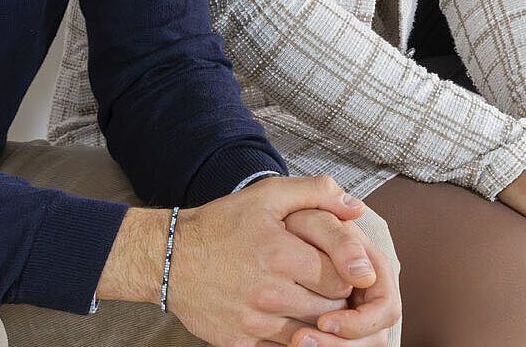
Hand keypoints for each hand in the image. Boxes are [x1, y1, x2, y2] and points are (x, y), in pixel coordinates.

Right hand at [158, 175, 368, 346]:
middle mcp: (270, 293)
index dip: (347, 272)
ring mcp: (254, 321)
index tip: (338, 266)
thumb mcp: (268, 195)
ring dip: (317, 319)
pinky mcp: (240, 342)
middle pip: (331, 308)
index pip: (342, 277)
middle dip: (336, 297)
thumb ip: (318, 193)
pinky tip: (287, 316)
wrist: (169, 258)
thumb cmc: (221, 225)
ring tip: (307, 298)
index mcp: (282, 256)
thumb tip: (356, 207)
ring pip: (311, 333)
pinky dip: (292, 336)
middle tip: (327, 283)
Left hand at [285, 210, 400, 345]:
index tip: (324, 320)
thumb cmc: (296, 221)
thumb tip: (365, 275)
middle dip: (339, 345)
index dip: (359, 323)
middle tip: (300, 339)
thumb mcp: (317, 221)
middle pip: (374, 339)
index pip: (386, 310)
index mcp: (377, 271)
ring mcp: (353, 314)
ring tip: (294, 341)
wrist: (273, 227)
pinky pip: (333, 345)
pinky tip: (289, 341)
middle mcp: (370, 297)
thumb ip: (342, 241)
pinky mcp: (334, 327)